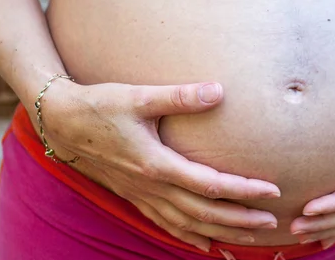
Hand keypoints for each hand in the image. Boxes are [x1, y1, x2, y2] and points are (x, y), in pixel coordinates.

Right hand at [40, 80, 280, 251]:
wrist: (61, 122)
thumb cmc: (101, 106)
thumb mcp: (140, 97)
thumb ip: (180, 96)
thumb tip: (218, 90)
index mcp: (157, 164)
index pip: (211, 185)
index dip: (244, 190)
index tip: (273, 191)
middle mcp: (152, 187)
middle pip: (204, 213)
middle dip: (240, 219)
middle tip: (272, 222)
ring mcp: (141, 196)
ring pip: (187, 224)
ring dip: (221, 232)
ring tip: (250, 237)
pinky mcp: (134, 196)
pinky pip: (165, 225)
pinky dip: (188, 237)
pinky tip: (205, 245)